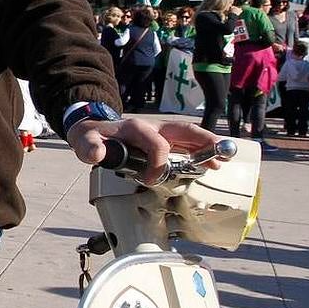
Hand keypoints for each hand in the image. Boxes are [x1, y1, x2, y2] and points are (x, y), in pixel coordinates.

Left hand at [66, 116, 225, 183]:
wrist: (91, 127)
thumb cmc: (91, 136)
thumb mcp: (85, 141)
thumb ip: (89, 148)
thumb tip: (97, 154)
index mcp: (136, 128)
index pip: (157, 144)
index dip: (158, 164)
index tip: (151, 181)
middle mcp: (152, 126)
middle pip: (184, 130)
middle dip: (203, 141)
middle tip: (221, 156)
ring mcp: (160, 131)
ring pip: (189, 135)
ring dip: (207, 146)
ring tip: (223, 160)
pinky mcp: (163, 138)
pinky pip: (186, 142)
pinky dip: (200, 151)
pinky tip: (212, 162)